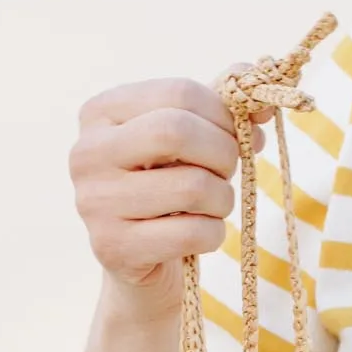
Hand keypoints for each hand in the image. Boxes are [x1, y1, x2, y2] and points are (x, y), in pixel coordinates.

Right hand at [68, 70, 266, 307]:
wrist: (140, 258)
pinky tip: (201, 233)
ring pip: (191, 187)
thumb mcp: (190, 138)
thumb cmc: (167, 185)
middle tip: (228, 169)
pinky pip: (191, 232)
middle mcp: (86, 153)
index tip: (236, 134)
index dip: (224, 114)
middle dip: (223, 152)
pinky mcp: (112, 247)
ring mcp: (94, 202)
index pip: (179, 93)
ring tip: (213, 204)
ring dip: (222, 198)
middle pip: (177, 132)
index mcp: (100, 112)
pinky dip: (213, 233)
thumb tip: (266, 104)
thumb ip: (225, 108)